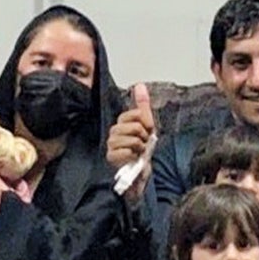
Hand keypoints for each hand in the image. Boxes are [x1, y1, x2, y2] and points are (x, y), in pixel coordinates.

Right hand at [106, 83, 155, 199]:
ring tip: (137, 153)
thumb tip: (140, 85)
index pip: (137, 113)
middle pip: (136, 126)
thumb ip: (143, 105)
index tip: (147, 133)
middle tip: (142, 145)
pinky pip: (127, 151)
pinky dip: (134, 157)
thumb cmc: (141, 152)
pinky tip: (132, 160)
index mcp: (122, 122)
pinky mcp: (110, 157)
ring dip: (140, 149)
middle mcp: (114, 131)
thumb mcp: (147, 127)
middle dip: (145, 138)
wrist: (138, 174)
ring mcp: (111, 144)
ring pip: (133, 139)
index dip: (147, 124)